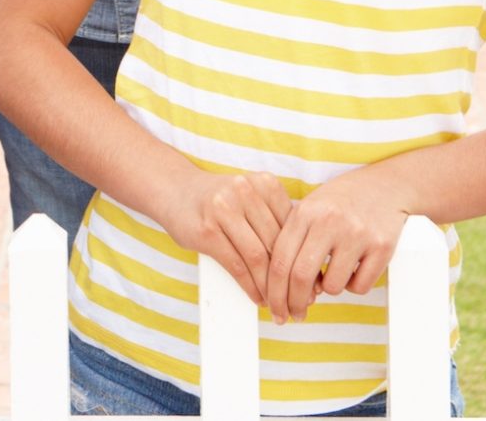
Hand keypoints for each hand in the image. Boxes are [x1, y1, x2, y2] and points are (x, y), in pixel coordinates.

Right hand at [157, 169, 292, 306]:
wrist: (174, 190)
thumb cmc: (220, 201)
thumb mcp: (251, 198)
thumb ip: (273, 220)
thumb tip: (302, 261)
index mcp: (264, 183)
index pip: (292, 227)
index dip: (302, 256)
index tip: (311, 279)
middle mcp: (246, 192)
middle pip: (277, 243)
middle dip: (289, 276)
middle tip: (298, 299)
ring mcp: (224, 209)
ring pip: (258, 257)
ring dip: (269, 286)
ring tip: (277, 302)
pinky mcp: (207, 231)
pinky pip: (236, 265)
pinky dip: (250, 286)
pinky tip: (257, 296)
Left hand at [264, 169, 408, 323]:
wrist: (386, 185)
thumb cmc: (341, 203)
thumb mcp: (311, 210)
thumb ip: (293, 242)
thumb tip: (281, 290)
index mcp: (305, 212)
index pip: (279, 261)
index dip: (274, 293)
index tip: (275, 311)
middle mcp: (329, 221)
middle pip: (300, 277)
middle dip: (294, 304)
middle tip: (295, 315)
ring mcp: (357, 233)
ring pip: (333, 287)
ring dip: (330, 289)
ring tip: (335, 273)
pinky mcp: (382, 246)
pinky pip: (360, 286)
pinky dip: (354, 285)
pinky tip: (354, 269)